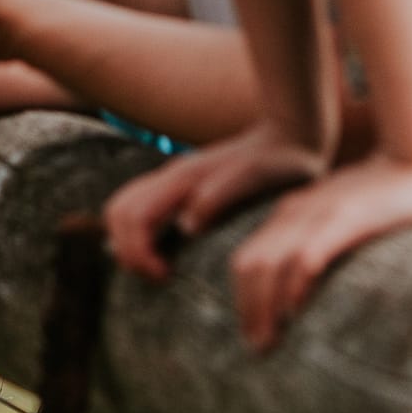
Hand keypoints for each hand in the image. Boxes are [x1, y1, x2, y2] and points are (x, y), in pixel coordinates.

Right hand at [103, 120, 327, 283]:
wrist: (294, 134)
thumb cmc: (282, 161)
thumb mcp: (258, 178)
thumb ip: (220, 197)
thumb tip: (186, 227)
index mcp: (182, 178)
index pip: (131, 216)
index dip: (138, 253)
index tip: (167, 277)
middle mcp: (170, 176)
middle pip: (117, 212)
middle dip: (128, 252)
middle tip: (161, 278)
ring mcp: (172, 180)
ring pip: (123, 210)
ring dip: (130, 244)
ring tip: (162, 270)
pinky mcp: (180, 188)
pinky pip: (140, 210)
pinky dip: (140, 236)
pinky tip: (169, 254)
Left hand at [226, 151, 411, 350]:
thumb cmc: (388, 199)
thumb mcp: (343, 220)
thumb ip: (323, 245)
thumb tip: (309, 292)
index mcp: (291, 215)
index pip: (246, 260)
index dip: (243, 300)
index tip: (252, 336)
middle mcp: (296, 213)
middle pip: (249, 264)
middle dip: (247, 309)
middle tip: (257, 350)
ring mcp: (320, 213)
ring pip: (270, 261)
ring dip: (264, 305)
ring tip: (269, 341)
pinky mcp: (348, 217)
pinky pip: (308, 253)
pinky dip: (295, 284)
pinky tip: (295, 311)